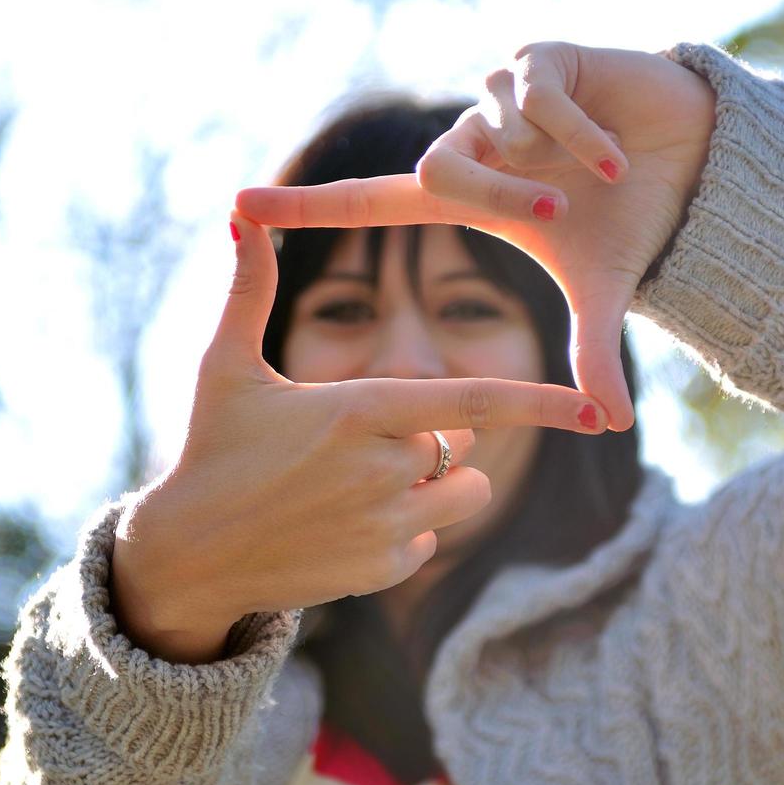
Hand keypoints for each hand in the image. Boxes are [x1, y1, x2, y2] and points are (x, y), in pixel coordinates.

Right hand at [111, 214, 602, 663]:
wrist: (189, 554)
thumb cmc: (209, 448)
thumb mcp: (223, 366)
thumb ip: (249, 289)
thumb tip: (238, 213)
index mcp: (358, 412)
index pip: (474, 404)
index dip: (540, 403)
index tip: (594, 408)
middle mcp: (383, 472)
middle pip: (463, 445)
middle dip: (436, 438)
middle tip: (363, 441)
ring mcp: (385, 527)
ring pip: (463, 493)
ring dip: (437, 481)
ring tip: (365, 479)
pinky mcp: (382, 571)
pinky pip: (428, 538)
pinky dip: (403, 527)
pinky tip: (343, 523)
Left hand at [235, 41, 715, 431]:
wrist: (695, 157)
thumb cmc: (632, 219)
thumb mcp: (602, 289)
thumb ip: (591, 350)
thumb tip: (614, 425)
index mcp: (465, 195)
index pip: (370, 203)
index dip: (307, 209)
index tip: (239, 207)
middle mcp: (472, 143)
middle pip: (439, 170)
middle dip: (501, 196)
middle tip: (560, 218)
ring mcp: (502, 99)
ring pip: (492, 128)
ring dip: (553, 163)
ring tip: (610, 180)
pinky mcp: (541, 57)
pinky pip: (541, 97)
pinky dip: (586, 136)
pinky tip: (620, 157)